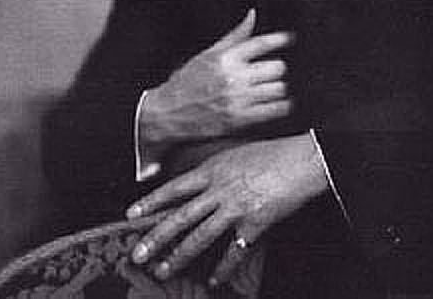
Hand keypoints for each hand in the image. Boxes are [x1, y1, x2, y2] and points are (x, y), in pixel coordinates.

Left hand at [126, 134, 327, 286]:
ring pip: (201, 236)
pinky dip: (222, 268)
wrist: (301, 160)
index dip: (151, 201)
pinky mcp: (254, 224)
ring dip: (180, 256)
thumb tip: (196, 182)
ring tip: (164, 270)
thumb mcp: (235, 154)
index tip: (131, 214)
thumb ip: (214, 170)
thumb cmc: (271, 153)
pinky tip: (213, 279)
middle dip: (156, 237)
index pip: (175, 188)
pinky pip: (234, 252)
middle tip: (137, 253)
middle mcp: (220, 190)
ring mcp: (236, 208)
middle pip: (181, 217)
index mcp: (213, 169)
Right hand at [140, 10, 293, 142]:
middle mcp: (233, 77)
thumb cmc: (188, 81)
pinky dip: (282, 106)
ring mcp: (238, 99)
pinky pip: (274, 110)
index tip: (291, 39)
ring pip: (278, 88)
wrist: (169, 112)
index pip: (261, 44)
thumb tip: (253, 14)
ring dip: (279, 87)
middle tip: (272, 71)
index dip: (280, 39)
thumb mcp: (209, 53)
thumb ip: (235, 36)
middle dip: (277, 68)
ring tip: (274, 87)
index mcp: (226, 58)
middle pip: (276, 68)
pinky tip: (279, 103)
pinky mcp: (240, 120)